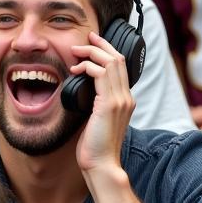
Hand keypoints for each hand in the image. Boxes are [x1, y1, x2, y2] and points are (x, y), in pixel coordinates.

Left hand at [73, 32, 135, 175]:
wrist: (102, 164)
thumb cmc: (96, 147)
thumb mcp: (97, 121)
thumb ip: (96, 104)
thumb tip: (84, 92)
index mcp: (126, 101)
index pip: (121, 67)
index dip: (108, 51)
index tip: (93, 43)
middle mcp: (126, 98)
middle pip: (118, 59)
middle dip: (100, 45)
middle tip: (85, 38)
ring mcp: (120, 100)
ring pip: (110, 62)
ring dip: (91, 53)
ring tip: (76, 52)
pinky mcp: (109, 104)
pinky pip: (100, 74)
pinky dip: (87, 67)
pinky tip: (75, 71)